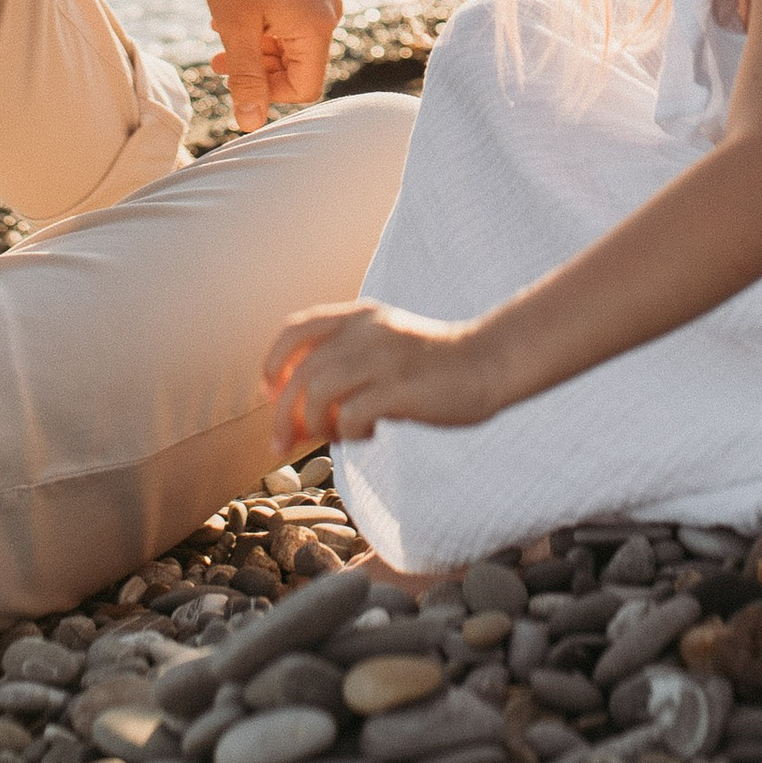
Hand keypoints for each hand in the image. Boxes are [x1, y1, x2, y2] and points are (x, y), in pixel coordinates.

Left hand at [198, 0, 341, 131]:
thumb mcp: (236, 27)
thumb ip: (246, 78)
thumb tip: (250, 124)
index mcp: (318, 26)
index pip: (305, 87)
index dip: (268, 94)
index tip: (235, 79)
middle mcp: (330, 11)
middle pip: (300, 65)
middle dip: (259, 69)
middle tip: (218, 61)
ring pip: (293, 42)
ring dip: (258, 48)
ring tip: (220, 37)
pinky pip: (293, 18)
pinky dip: (266, 26)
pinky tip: (234, 15)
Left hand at [265, 299, 500, 450]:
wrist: (490, 363)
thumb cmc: (433, 367)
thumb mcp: (384, 349)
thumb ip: (345, 367)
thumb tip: (297, 417)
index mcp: (360, 317)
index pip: (296, 330)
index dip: (274, 363)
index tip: (271, 393)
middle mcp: (367, 332)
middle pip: (301, 371)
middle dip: (283, 413)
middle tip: (280, 445)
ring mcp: (385, 359)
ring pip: (319, 391)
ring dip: (315, 423)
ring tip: (335, 436)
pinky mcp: (403, 388)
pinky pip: (352, 414)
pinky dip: (348, 432)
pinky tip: (369, 434)